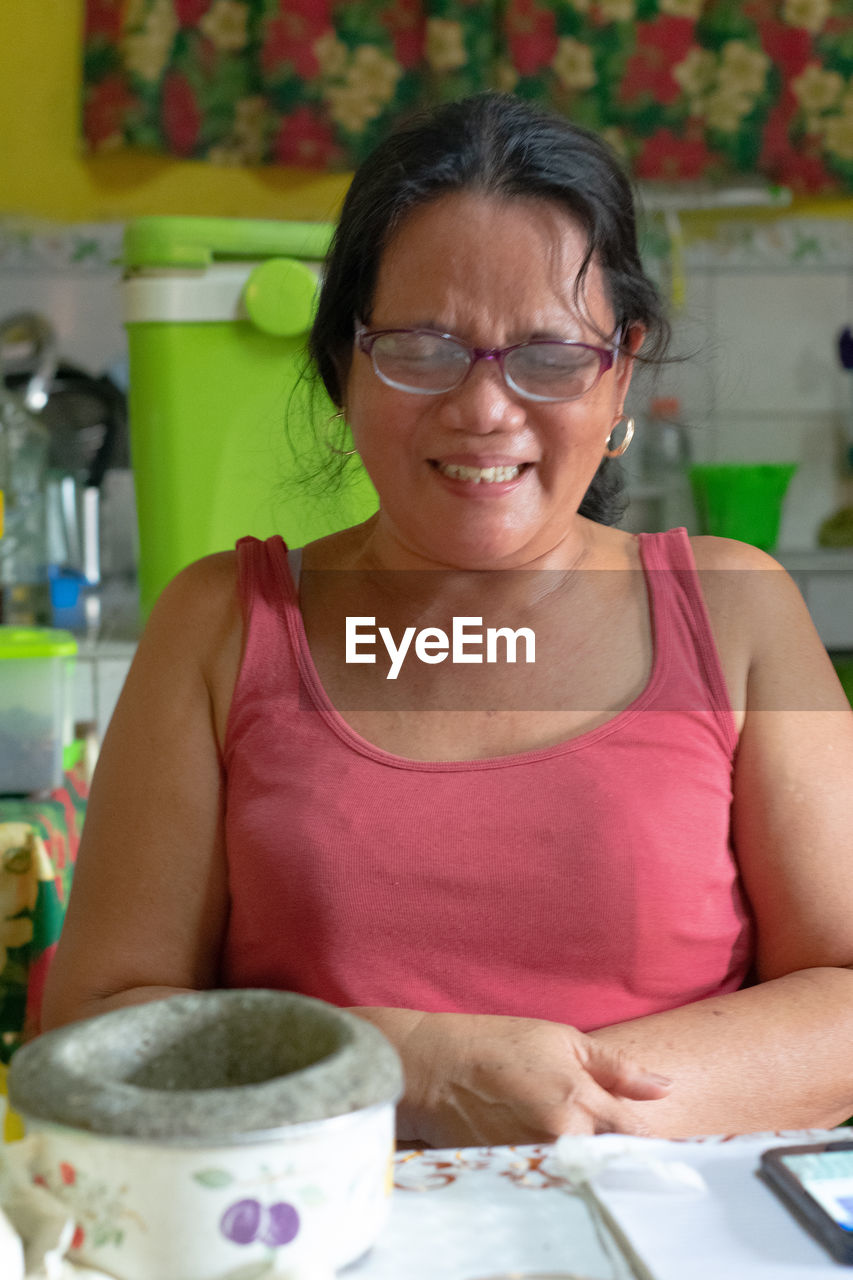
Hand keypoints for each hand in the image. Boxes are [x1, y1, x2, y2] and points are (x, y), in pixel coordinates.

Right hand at [351, 1008, 670, 1146]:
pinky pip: (554, 1180)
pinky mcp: (515, 1176)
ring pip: (583, 1172)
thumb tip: (664, 1088)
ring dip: (588, 1162)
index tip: (655, 1138)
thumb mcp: (562, 1040)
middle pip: (611, 1160)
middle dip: (616, 1152)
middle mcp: (561, 1138)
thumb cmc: (498, 1044)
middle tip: (605, 1135)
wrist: (433, 1067)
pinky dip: (560, 1171)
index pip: (634, 1134)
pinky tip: (551, 1153)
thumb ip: (616, 1068)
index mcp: (579, 1101)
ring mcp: (536, 1161)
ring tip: (569, 1138)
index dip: (645, 1136)